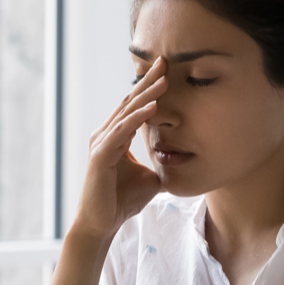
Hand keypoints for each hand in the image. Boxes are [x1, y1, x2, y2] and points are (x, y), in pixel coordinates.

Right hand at [72, 57, 168, 240]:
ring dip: (146, 95)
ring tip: (164, 80)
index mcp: (115, 137)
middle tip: (164, 60)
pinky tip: (153, 107)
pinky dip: (137, 118)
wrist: (102, 224)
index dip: (149, 88)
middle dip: (148, 81)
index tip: (166, 70)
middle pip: (129, 102)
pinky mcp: (100, 156)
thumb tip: (183, 164)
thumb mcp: (150, 178)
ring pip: (127, 113)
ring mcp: (101, 144)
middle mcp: (105, 135)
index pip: (134, 106)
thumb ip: (161, 166)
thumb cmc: (122, 201)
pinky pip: (122, 132)